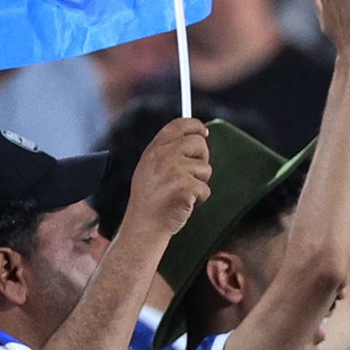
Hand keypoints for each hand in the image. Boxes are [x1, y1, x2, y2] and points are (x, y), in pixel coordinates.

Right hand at [124, 116, 212, 241]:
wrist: (144, 225)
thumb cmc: (149, 199)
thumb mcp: (149, 168)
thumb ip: (166, 151)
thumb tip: (196, 137)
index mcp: (154, 149)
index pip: (179, 125)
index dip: (195, 125)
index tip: (203, 132)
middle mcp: (164, 156)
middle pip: (199, 143)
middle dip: (202, 157)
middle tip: (193, 173)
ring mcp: (175, 171)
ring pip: (205, 168)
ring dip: (199, 182)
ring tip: (182, 192)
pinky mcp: (186, 187)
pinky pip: (206, 189)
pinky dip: (200, 199)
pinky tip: (184, 203)